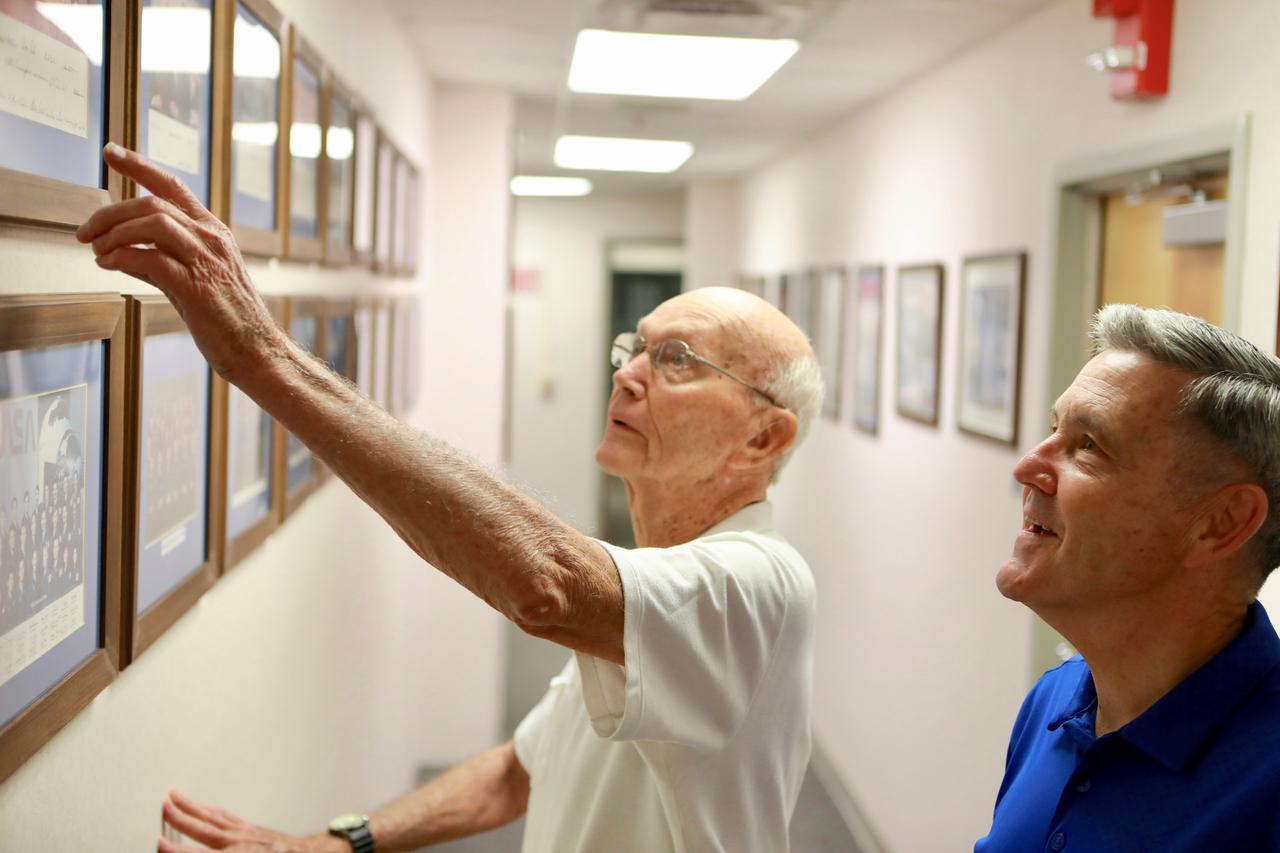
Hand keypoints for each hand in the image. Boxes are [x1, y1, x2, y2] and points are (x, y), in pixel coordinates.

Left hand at [76, 144, 285, 386]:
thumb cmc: (228, 320)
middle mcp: (212, 239)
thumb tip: (120, 253)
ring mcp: (206, 260)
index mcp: (213, 232)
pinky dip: (121, 257)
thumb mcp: (196, 279)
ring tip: (98, 251)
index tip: (111, 152)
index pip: (172, 187)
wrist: (258, 352)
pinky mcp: (197, 286)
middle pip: (152, 204)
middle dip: (109, 213)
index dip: (139, 166)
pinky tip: (108, 265)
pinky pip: (150, 258)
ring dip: (114, 234)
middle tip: (85, 233)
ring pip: (152, 223)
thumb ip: (162, 260)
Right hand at [157, 790, 345, 852]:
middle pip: (203, 827)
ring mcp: (246, 832)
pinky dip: (211, 809)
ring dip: (193, 806)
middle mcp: (240, 841)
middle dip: (181, 817)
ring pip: (213, 816)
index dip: (177, 851)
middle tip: (162, 805)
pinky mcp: (252, 828)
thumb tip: (211, 849)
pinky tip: (204, 806)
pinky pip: (226, 816)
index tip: (159, 843)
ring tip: (174, 796)